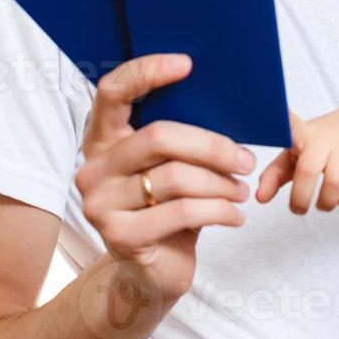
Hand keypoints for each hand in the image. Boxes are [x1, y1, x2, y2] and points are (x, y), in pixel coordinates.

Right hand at [74, 54, 255, 301]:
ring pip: (177, 177)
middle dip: (212, 146)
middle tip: (245, 159)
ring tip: (241, 190)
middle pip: (159, 136)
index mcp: (102, 140)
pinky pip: (182, 211)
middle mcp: (93, 168)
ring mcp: (100, 203)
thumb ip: (181, 138)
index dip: (146, 71)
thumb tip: (227, 102)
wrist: (151, 273)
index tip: (188, 65)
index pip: (112, 91)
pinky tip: (235, 216)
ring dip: (222, 183)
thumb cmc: (168, 210)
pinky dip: (220, 211)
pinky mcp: (119, 236)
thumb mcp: (171, 168)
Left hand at [255, 106, 338, 214]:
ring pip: (335, 181)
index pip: (289, 127)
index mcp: (303, 134)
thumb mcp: (298, 151)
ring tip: (323, 205)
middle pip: (308, 169)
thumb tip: (259, 198)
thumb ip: (275, 174)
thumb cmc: (326, 141)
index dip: (280, 126)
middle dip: (300, 198)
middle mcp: (325, 137)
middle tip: (298, 209)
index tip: (273, 119)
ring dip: (326, 202)